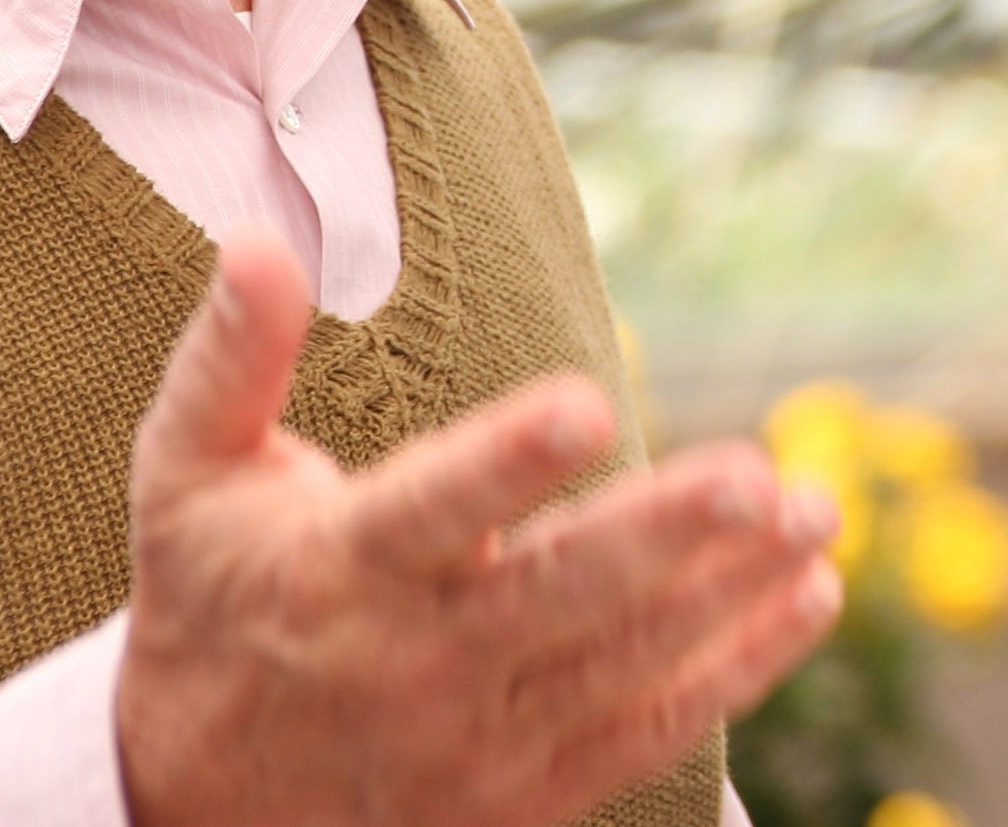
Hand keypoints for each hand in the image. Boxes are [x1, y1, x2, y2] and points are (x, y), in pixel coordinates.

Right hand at [115, 233, 841, 826]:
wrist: (189, 804)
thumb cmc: (211, 603)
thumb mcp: (189, 478)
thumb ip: (232, 358)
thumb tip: (260, 238)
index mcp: (339, 570)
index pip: (434, 510)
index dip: (509, 463)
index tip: (588, 404)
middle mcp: (415, 661)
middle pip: (556, 596)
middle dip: (661, 538)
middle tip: (754, 477)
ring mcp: (477, 739)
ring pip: (623, 663)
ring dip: (731, 593)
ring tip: (818, 512)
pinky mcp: (526, 794)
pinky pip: (647, 732)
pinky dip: (736, 670)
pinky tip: (808, 599)